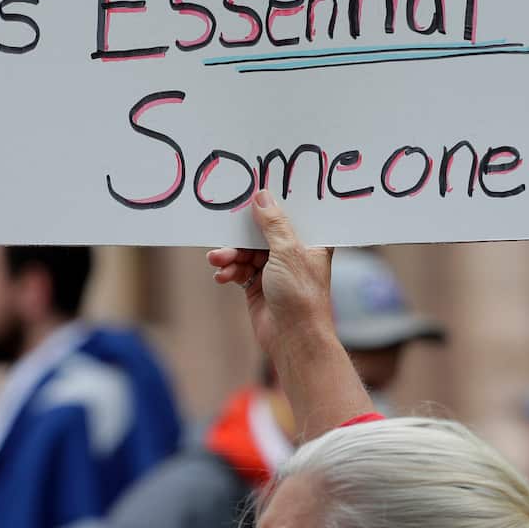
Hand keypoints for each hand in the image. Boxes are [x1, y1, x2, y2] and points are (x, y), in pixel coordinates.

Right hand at [208, 191, 371, 438]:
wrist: (293, 339)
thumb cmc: (301, 294)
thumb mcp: (287, 251)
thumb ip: (273, 223)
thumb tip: (262, 195)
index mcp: (310, 241)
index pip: (291, 213)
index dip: (274, 202)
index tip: (253, 188)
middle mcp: (293, 253)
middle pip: (261, 232)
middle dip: (241, 234)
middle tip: (223, 229)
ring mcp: (274, 269)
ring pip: (246, 251)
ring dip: (230, 255)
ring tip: (218, 261)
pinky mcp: (258, 286)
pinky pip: (238, 270)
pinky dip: (229, 271)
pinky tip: (222, 276)